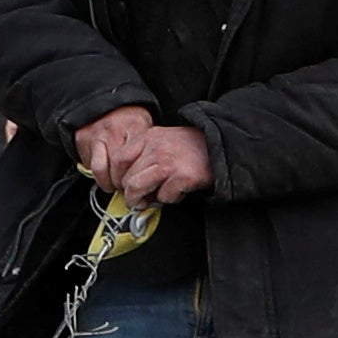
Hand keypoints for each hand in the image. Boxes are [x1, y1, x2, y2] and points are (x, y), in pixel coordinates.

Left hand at [72, 108, 212, 202]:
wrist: (221, 146)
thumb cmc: (191, 147)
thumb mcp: (162, 141)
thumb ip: (143, 156)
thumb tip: (125, 182)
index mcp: (148, 137)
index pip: (117, 159)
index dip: (116, 178)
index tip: (122, 187)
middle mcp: (155, 147)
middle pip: (126, 178)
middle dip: (130, 195)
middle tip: (139, 200)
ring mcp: (168, 162)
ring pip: (136, 188)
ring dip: (142, 201)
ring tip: (151, 201)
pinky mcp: (182, 176)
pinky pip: (163, 197)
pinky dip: (168, 199)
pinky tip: (176, 192)